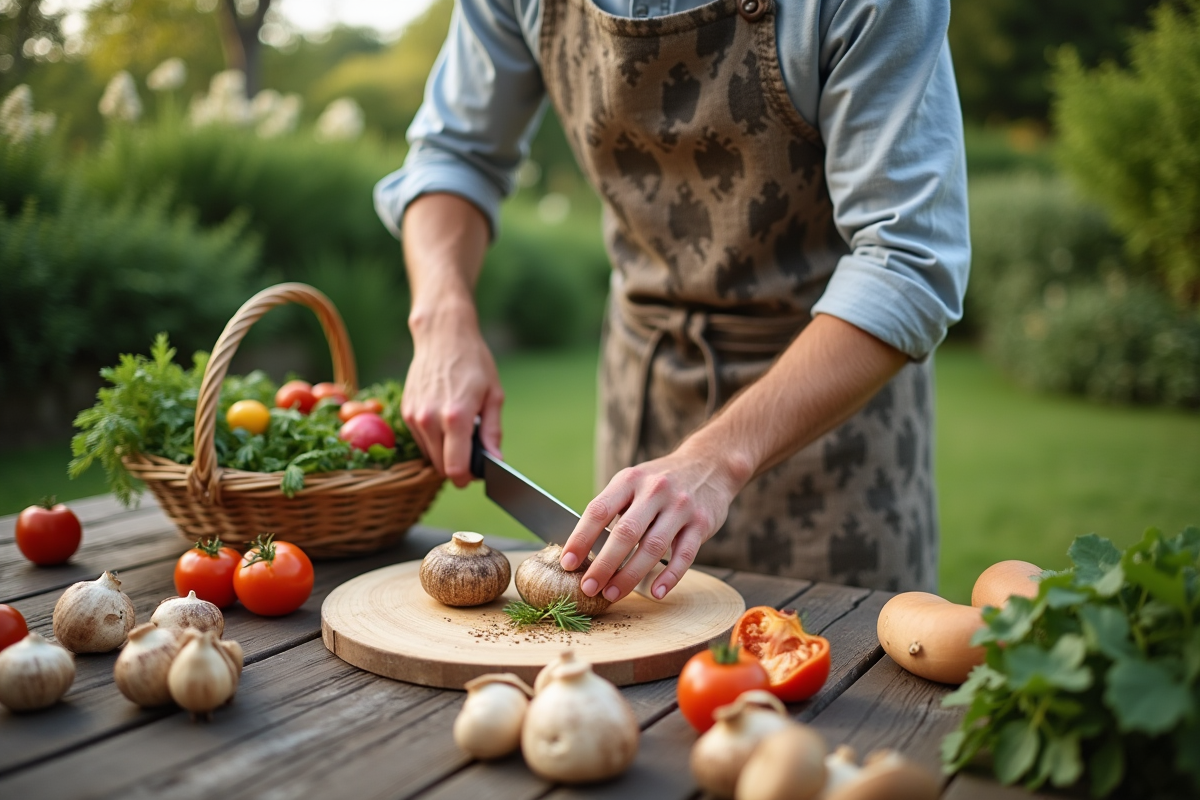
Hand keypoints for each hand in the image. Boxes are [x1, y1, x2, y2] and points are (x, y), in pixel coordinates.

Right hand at [401, 306, 503, 486]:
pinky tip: (445, 422)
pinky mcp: (406, 412)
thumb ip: (493, 432)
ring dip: (445, 454)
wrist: (442, 336)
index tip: (476, 473)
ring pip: (429, 456)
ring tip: (460, 432)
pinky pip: (421, 440)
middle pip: (441, 467)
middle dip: (458, 468)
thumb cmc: (474, 362)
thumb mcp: (494, 395)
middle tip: (473, 453)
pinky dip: (434, 440)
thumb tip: (496, 460)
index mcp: (456, 417)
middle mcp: (430, 420)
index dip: (467, 478)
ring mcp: (414, 416)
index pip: (455, 468)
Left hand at [559, 442, 750, 601]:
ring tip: (612, 594)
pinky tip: (655, 592)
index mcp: (630, 479)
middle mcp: (655, 490)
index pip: (599, 510)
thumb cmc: (660, 481)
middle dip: (604, 564)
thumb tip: (583, 549)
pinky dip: (669, 577)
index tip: (567, 563)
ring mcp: (680, 507)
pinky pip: (685, 555)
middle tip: (588, 588)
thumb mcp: (633, 482)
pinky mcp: (702, 523)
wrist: (709, 465)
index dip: (580, 538)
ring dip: (630, 575)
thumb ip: (612, 509)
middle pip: (625, 532)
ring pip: (653, 547)